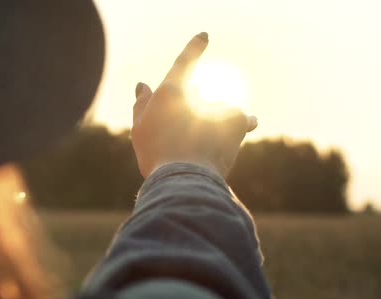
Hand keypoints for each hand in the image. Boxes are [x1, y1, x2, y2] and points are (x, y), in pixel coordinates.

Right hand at [131, 32, 257, 177]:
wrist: (186, 178)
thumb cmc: (157, 154)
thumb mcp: (140, 129)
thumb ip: (142, 104)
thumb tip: (143, 84)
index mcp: (171, 90)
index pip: (185, 61)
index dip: (195, 47)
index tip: (204, 37)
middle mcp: (198, 92)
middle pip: (199, 95)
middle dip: (196, 110)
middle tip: (185, 135)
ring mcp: (219, 103)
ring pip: (219, 107)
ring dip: (216, 119)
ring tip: (209, 141)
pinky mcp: (239, 118)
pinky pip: (243, 119)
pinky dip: (240, 125)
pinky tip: (235, 135)